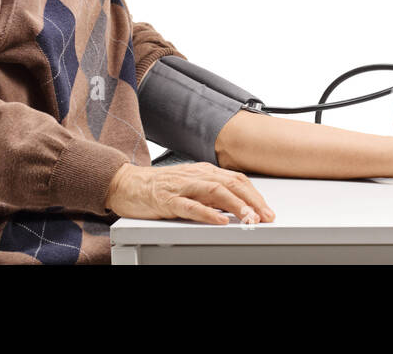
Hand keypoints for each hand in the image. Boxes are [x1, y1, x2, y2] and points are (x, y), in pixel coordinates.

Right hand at [105, 162, 275, 224]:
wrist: (126, 184)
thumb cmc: (158, 187)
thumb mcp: (190, 186)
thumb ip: (211, 193)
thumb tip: (235, 205)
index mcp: (204, 171)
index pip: (236, 180)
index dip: (254, 194)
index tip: (266, 209)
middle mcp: (196, 176)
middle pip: (231, 184)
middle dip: (252, 200)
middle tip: (266, 216)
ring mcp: (182, 187)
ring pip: (215, 192)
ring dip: (236, 206)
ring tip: (249, 218)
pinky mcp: (167, 200)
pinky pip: (190, 206)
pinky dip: (207, 213)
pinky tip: (220, 220)